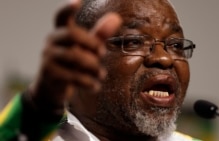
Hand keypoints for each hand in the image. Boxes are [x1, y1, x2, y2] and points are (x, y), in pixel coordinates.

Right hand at [27, 0, 121, 114]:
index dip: (67, 9)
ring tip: (101, 75)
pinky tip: (95, 86)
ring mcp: (48, 57)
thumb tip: (116, 17)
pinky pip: (72, 76)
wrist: (53, 88)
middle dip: (92, 43)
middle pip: (72, 34)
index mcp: (61, 32)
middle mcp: (52, 41)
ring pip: (74, 56)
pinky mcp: (48, 74)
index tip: (78, 2)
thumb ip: (100, 35)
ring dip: (93, 66)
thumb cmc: (73, 64)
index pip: (61, 17)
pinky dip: (88, 82)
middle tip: (103, 53)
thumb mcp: (86, 50)